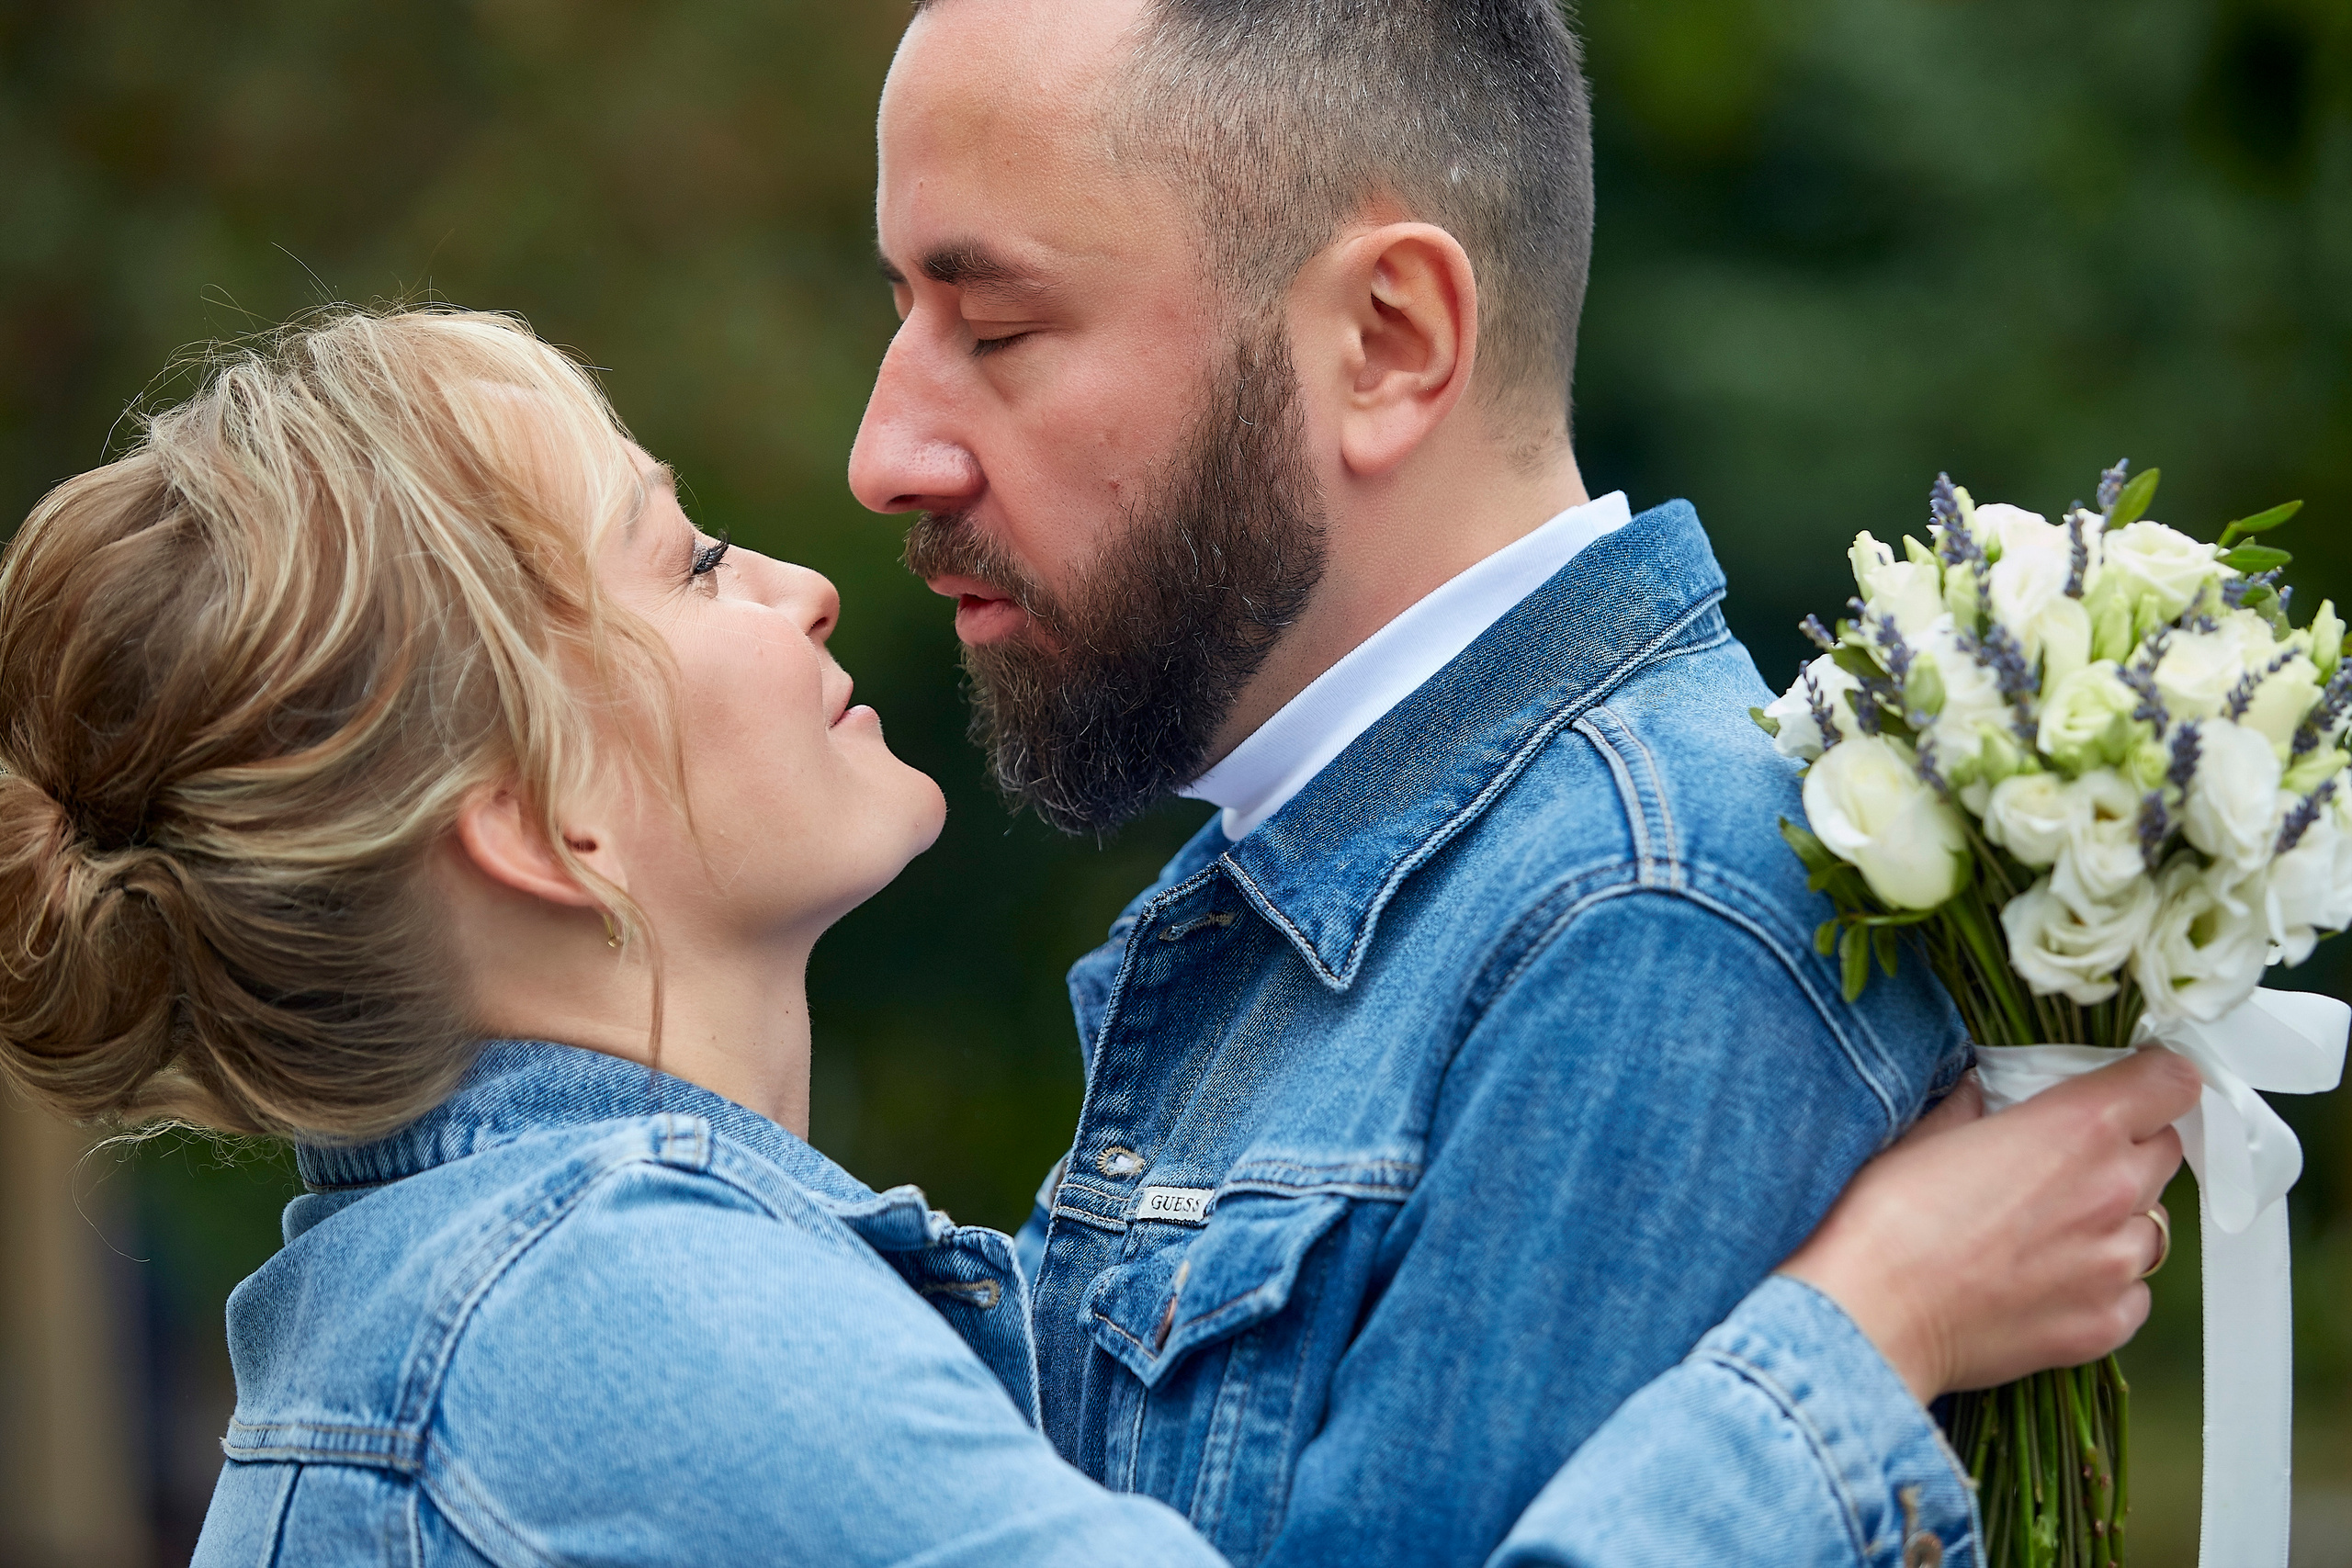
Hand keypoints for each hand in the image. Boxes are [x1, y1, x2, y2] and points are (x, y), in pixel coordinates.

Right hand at [1779, 1048, 2198, 1403]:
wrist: (1871, 1316)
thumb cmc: (1888, 1222)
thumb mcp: (1927, 1132)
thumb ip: (1975, 1106)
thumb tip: (1983, 1096)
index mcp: (2077, 1128)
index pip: (2170, 1083)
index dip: (2156, 1079)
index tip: (2138, 1084)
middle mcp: (2113, 1192)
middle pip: (2165, 1150)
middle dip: (2129, 1145)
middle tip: (2071, 1158)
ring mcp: (2115, 1265)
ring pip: (2154, 1226)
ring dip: (2118, 1218)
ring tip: (2050, 1229)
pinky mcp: (2106, 1325)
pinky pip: (2135, 1292)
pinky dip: (2106, 1282)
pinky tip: (2048, 1280)